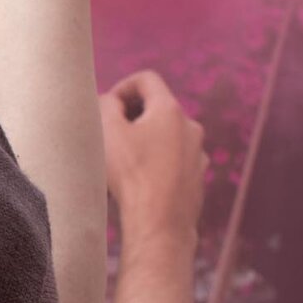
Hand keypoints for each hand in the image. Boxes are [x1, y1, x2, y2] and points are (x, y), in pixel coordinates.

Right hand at [101, 70, 205, 246]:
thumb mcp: (106, 131)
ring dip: (144, 141)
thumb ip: (105, 104)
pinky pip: (173, 160)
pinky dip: (156, 162)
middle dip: (132, 116)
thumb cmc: (131, 175)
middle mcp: (190, 127)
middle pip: (157, 108)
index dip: (122, 87)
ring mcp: (197, 154)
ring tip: (122, 162)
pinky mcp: (197, 177)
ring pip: (166, 136)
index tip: (106, 107)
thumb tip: (111, 102)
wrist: (159, 223)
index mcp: (170, 110)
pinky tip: (139, 181)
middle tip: (109, 134)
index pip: (146, 80)